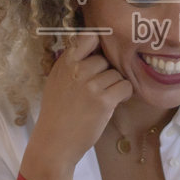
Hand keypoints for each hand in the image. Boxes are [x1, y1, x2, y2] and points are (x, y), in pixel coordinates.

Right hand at [27, 33, 133, 177]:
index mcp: (65, 63)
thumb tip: (95, 51)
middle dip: (107, 72)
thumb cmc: (57, 114)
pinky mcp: (103, 101)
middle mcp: (77, 70)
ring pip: (117, 74)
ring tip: (105, 99)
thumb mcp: (57, 82)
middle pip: (106, 59)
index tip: (100, 56)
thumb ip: (72, 65)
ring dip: (115, 85)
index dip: (99, 45)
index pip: (88, 37)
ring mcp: (90, 85)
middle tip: (101, 88)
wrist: (54, 143)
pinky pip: (125, 86)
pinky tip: (114, 103)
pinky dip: (124, 94)